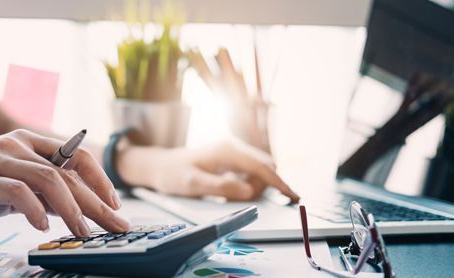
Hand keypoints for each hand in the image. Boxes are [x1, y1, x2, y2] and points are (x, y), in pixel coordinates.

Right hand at [0, 129, 128, 236]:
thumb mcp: (8, 186)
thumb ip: (38, 191)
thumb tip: (73, 208)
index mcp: (27, 142)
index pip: (76, 156)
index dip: (100, 180)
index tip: (114, 205)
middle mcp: (16, 144)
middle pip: (69, 172)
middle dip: (97, 202)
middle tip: (116, 225)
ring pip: (50, 179)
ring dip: (73, 209)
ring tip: (84, 233)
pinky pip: (18, 192)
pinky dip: (36, 210)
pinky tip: (43, 227)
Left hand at [117, 140, 299, 201]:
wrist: (160, 166)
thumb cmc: (174, 174)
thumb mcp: (194, 184)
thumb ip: (222, 188)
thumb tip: (248, 192)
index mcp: (227, 150)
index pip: (261, 167)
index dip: (279, 183)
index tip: (293, 196)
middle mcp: (233, 146)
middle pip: (264, 167)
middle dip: (265, 186)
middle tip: (241, 199)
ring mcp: (233, 151)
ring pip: (259, 170)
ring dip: (254, 185)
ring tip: (227, 193)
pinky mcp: (232, 157)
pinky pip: (250, 171)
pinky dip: (248, 183)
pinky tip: (231, 189)